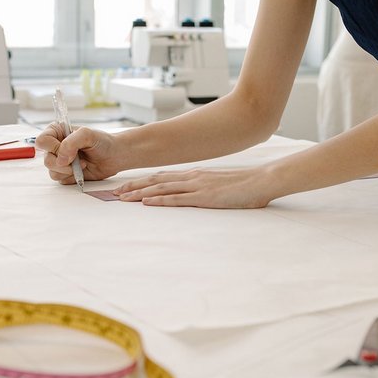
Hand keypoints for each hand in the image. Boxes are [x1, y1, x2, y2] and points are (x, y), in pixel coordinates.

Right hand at [36, 124, 121, 183]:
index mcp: (56, 132)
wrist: (114, 156)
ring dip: (69, 171)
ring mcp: (60, 161)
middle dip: (63, 163)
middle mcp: (55, 147)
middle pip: (46, 160)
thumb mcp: (87, 134)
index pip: (42, 141)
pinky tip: (82, 171)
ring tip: (83, 164)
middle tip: (78, 159)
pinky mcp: (66, 174)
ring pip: (52, 172)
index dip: (54, 148)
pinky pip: (61, 180)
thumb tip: (60, 160)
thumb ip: (71, 143)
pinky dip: (72, 177)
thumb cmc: (102, 142)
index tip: (69, 150)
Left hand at [114, 167, 278, 208]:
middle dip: (133, 186)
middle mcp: (192, 177)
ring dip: (139, 193)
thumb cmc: (246, 186)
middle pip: (156, 180)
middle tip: (115, 193)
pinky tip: (146, 202)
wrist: (262, 181)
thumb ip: (207, 190)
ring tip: (122, 198)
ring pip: (161, 188)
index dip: (143, 181)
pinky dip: (159, 200)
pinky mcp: (204, 197)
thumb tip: (199, 197)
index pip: (163, 177)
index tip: (127, 186)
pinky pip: (177, 198)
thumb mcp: (222, 187)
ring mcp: (197, 186)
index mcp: (196, 175)